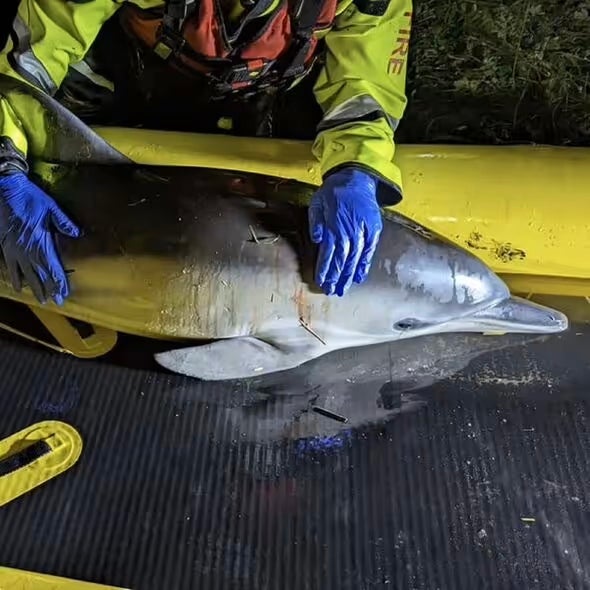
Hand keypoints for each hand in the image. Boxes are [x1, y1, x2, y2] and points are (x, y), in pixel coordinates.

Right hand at [0, 172, 79, 304]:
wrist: (5, 190)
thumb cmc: (30, 198)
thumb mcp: (51, 207)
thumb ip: (64, 222)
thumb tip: (78, 233)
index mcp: (42, 242)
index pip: (54, 267)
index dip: (59, 282)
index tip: (64, 293)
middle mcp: (29, 250)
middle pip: (41, 274)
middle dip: (50, 289)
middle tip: (56, 302)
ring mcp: (16, 250)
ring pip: (27, 274)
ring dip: (35, 287)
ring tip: (42, 300)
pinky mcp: (6, 247)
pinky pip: (10, 267)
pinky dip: (15, 278)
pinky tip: (18, 287)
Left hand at [308, 167, 382, 295]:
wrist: (357, 179)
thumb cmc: (333, 193)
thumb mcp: (317, 203)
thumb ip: (316, 222)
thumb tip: (317, 239)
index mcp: (334, 226)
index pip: (328, 253)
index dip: (325, 269)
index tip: (321, 281)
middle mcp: (349, 231)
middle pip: (342, 260)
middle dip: (336, 277)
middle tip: (331, 291)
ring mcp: (363, 232)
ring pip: (354, 259)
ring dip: (348, 275)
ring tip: (343, 289)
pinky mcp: (374, 231)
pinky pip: (368, 252)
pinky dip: (364, 265)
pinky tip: (359, 277)